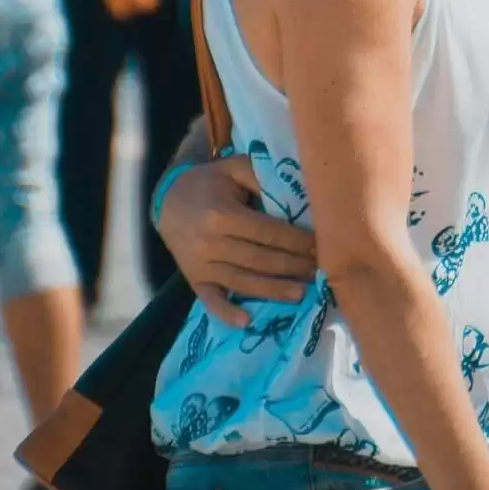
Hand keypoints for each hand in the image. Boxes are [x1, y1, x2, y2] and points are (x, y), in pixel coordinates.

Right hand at [158, 154, 319, 327]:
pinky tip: (247, 321)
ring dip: (274, 290)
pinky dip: (226, 313)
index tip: (321, 246)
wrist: (167, 201)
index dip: (296, 241)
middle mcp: (210, 243)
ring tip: (302, 294)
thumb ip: (262, 177)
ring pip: (243, 282)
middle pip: (260, 259)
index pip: (268, 232)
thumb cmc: (210, 183)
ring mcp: (201, 265)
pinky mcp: (194, 280)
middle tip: (321, 271)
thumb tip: (295, 196)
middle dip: (293, 266)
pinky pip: (210, 300)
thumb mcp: (234, 168)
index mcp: (222, 215)